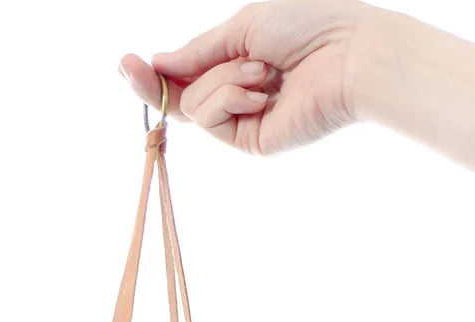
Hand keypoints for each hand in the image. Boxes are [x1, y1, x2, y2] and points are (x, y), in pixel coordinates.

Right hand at [119, 0, 366, 154]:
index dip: (155, 74)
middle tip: (127, 66)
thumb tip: (160, 63)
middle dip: (156, 82)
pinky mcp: (252, 142)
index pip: (188, 75)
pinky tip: (261, 88)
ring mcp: (245, 121)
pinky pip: (212, 117)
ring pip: (194, 104)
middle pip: (180, 97)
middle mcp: (240, 95)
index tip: (125, 63)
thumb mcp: (243, 27)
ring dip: (221, 79)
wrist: (350, 53)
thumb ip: (199, 51)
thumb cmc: (308, 26)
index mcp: (240, 62)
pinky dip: (229, 96)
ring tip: (262, 69)